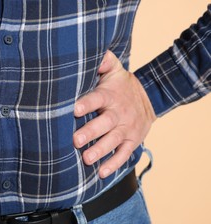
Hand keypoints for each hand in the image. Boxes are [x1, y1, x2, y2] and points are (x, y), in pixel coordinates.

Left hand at [73, 50, 156, 177]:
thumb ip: (103, 61)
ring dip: (100, 150)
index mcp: (111, 95)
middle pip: (105, 123)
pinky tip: (102, 173)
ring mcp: (127, 129)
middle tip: (76, 140)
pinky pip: (124, 155)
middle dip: (91, 132)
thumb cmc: (121, 85)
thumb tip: (91, 49)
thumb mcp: (114, 70)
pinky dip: (114, 164)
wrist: (149, 98)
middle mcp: (119, 113)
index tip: (75, 109)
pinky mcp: (132, 141)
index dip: (87, 104)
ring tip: (86, 159)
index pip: (98, 98)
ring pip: (113, 141)